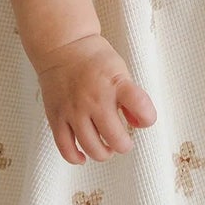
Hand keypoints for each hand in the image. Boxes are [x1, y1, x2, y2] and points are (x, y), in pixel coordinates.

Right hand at [34, 33, 156, 165]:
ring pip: (92, 147)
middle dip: (123, 145)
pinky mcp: (56, 117)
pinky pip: (65, 146)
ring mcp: (74, 110)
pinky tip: (82, 157)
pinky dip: (75, 157)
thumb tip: (138, 124)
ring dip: (103, 153)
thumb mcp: (121, 71)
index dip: (147, 119)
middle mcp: (95, 100)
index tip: (144, 120)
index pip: (141, 107)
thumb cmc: (94, 60)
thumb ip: (132, 98)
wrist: (62, 47)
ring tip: (105, 148)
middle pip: (116, 139)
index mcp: (116, 85)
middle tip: (122, 141)